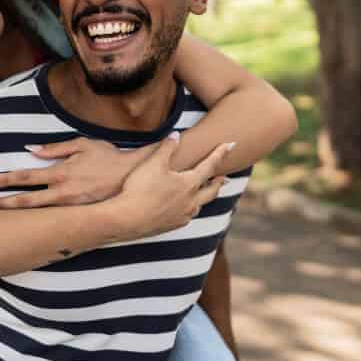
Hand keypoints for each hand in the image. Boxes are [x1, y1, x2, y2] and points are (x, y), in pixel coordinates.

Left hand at [0, 137, 150, 208]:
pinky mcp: (79, 215)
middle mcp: (62, 192)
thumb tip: (30, 150)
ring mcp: (71, 207)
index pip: (26, 177)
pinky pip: (54, 218)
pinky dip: (38, 221)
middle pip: (26, 200)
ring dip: (16, 213)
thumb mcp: (81, 144)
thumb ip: (54, 148)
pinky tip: (27, 224)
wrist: (134, 177)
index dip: (5, 180)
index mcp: (61, 172)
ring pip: (38, 213)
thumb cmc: (107, 157)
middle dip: (3, 203)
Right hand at [108, 133, 232, 240]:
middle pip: (212, 190)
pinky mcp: (172, 225)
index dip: (220, 153)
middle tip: (225, 177)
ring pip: (200, 205)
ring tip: (204, 193)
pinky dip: (190, 209)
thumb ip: (167, 148)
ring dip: (205, 197)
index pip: (210, 166)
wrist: (129, 219)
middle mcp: (191, 201)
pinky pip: (187, 216)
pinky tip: (184, 209)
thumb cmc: (141, 188)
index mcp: (189, 184)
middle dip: (218, 182)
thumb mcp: (154, 163)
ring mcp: (183, 215)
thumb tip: (176, 135)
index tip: (232, 145)